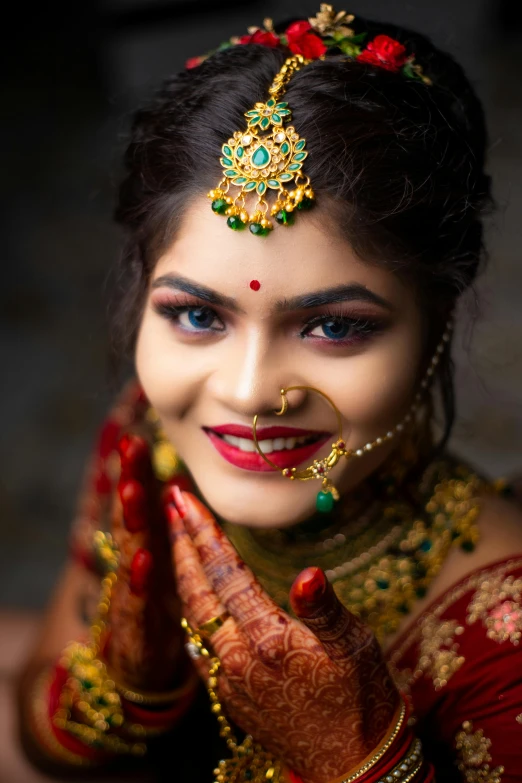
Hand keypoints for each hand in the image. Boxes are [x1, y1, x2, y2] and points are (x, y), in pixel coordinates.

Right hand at [107, 434, 186, 691]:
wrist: (139, 673)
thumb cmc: (157, 610)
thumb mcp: (164, 566)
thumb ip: (167, 528)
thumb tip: (177, 485)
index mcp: (146, 547)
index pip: (142, 505)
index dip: (139, 473)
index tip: (138, 439)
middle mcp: (134, 565)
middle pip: (132, 519)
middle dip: (131, 482)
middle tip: (132, 448)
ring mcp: (131, 596)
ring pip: (130, 554)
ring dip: (132, 523)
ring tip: (133, 492)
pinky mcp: (135, 629)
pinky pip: (138, 603)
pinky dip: (140, 581)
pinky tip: (145, 560)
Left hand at [170, 489, 399, 782]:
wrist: (352, 764)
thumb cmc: (361, 698)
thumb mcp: (353, 645)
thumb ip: (323, 607)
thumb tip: (308, 572)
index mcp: (267, 638)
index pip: (227, 573)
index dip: (205, 533)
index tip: (185, 500)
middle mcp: (238, 659)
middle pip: (198, 591)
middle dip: (182, 544)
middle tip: (170, 504)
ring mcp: (229, 681)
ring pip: (193, 618)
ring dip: (183, 576)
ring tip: (177, 543)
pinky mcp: (230, 698)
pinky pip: (199, 649)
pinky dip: (190, 617)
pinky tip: (190, 605)